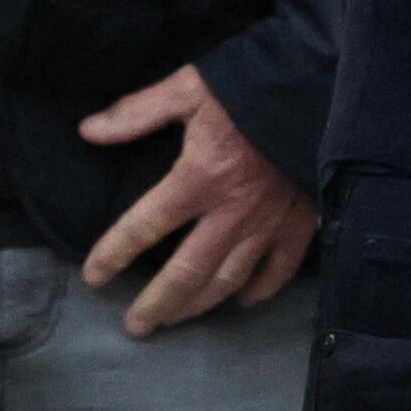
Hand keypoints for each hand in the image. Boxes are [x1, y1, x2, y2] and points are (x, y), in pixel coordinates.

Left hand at [76, 66, 321, 334]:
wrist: (323, 84)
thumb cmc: (252, 86)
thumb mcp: (190, 88)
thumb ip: (139, 112)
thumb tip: (87, 130)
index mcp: (198, 178)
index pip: (144, 227)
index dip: (113, 255)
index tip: (94, 276)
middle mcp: (231, 211)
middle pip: (186, 272)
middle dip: (156, 303)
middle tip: (135, 326)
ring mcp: (269, 221)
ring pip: (228, 279)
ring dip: (198, 305)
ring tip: (175, 320)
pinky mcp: (302, 221)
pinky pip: (280, 268)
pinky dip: (260, 290)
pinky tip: (242, 300)